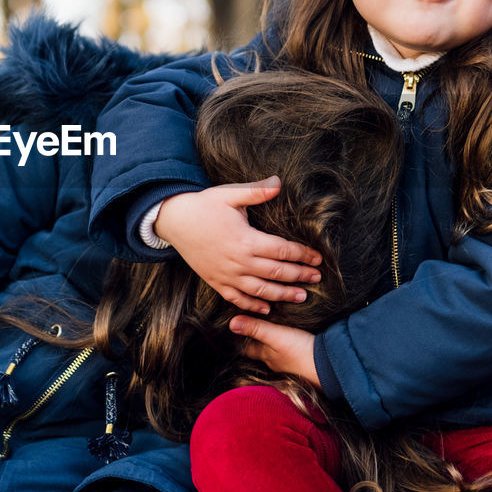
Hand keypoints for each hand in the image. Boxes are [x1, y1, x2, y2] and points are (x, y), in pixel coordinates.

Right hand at [155, 177, 321, 312]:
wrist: (174, 221)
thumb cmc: (204, 205)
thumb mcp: (230, 194)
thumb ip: (256, 191)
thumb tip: (279, 181)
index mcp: (246, 240)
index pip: (282, 250)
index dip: (302, 255)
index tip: (318, 258)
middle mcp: (238, 262)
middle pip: (276, 272)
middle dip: (299, 276)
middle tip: (317, 278)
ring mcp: (226, 275)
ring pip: (261, 290)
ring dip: (283, 295)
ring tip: (301, 296)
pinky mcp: (216, 281)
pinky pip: (237, 298)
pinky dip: (253, 306)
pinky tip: (267, 309)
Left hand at [230, 314, 319, 388]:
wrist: (330, 367)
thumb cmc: (301, 352)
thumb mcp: (276, 336)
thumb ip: (256, 329)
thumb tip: (231, 324)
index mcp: (266, 356)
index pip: (247, 348)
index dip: (241, 339)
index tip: (236, 329)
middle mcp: (276, 363)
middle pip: (261, 352)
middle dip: (256, 342)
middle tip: (252, 329)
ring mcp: (290, 365)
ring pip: (276, 354)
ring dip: (273, 345)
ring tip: (272, 334)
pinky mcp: (305, 362)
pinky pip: (292, 355)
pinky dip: (289, 348)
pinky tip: (293, 342)